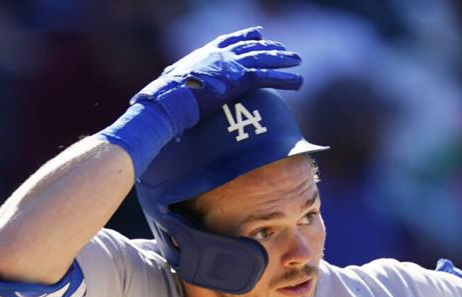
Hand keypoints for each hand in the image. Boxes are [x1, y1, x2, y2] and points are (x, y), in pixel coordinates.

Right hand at [132, 27, 302, 133]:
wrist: (169, 98)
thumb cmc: (164, 97)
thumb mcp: (169, 85)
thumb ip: (175, 84)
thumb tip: (162, 94)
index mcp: (205, 53)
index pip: (229, 40)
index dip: (246, 36)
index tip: (258, 33)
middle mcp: (221, 55)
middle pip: (252, 47)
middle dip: (271, 47)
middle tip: (285, 50)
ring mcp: (232, 65)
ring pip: (265, 59)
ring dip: (284, 61)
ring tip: (298, 62)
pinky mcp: (241, 79)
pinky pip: (269, 77)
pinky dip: (286, 79)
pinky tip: (299, 82)